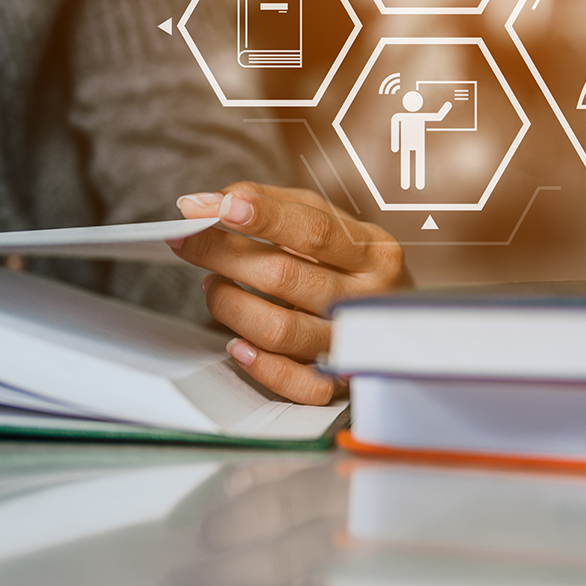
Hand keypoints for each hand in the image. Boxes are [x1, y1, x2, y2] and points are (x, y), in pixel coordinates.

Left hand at [170, 183, 410, 404]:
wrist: (398, 316)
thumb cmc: (351, 263)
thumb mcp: (327, 221)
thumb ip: (275, 203)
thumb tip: (214, 202)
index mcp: (372, 251)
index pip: (312, 230)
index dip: (261, 216)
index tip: (214, 207)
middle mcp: (366, 298)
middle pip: (284, 276)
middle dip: (222, 254)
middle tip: (187, 240)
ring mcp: (352, 343)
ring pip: (279, 329)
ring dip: (230, 304)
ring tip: (212, 286)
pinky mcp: (339, 383)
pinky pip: (295, 384)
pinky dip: (259, 365)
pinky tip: (236, 344)